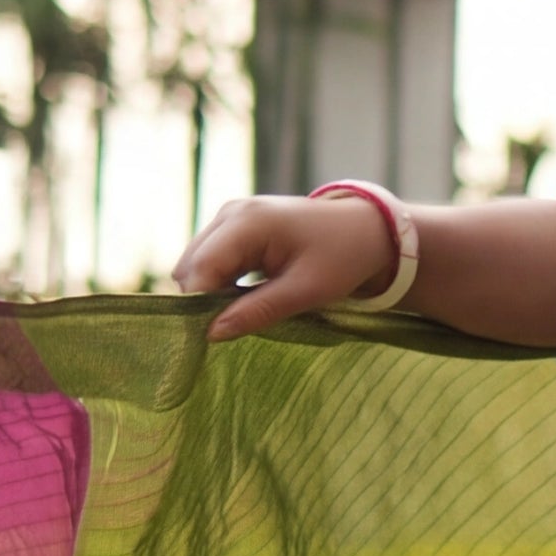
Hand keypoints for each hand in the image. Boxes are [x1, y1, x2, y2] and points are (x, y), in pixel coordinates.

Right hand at [173, 193, 389, 344]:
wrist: (364, 229)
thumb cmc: (342, 257)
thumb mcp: (305, 291)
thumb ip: (257, 311)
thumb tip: (210, 334)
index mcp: (247, 223)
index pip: (201, 269)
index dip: (196, 306)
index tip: (202, 341)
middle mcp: (231, 213)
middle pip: (190, 265)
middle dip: (200, 300)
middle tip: (223, 333)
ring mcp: (230, 216)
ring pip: (196, 263)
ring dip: (208, 292)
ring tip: (236, 317)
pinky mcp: (235, 226)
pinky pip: (211, 259)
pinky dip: (218, 282)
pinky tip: (239, 301)